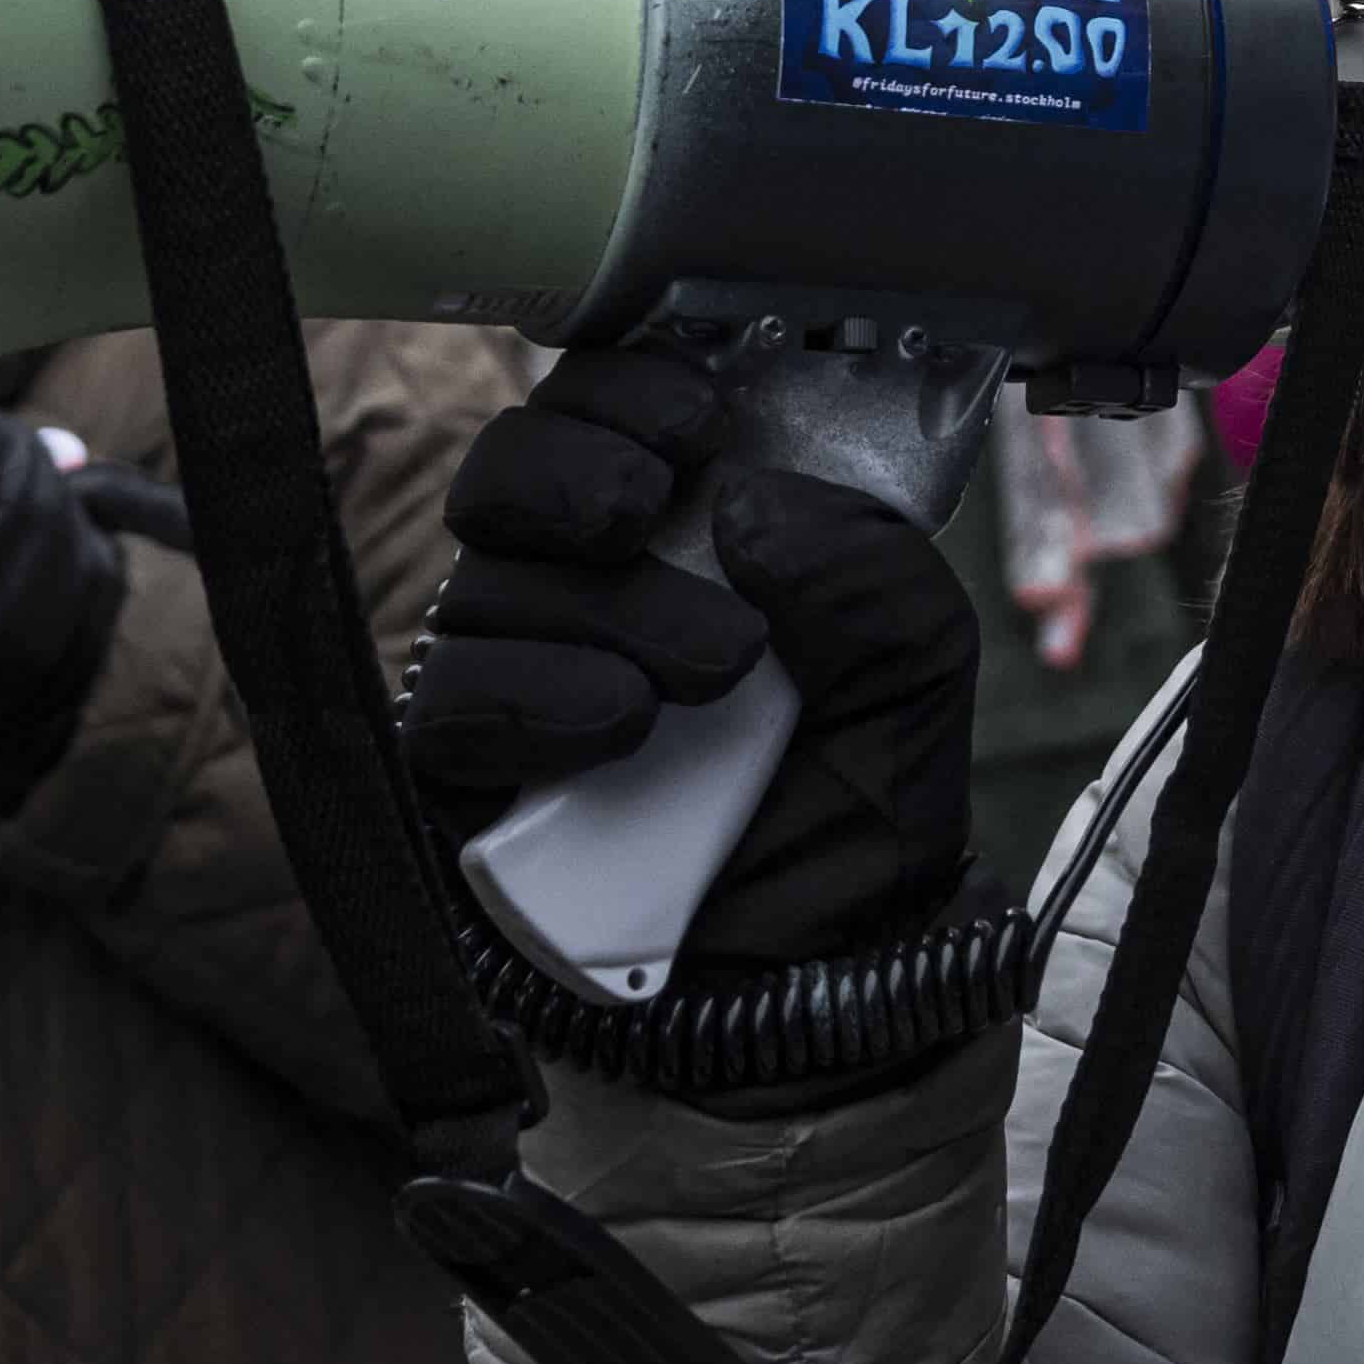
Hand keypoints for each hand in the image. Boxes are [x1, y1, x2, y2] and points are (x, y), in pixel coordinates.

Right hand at [402, 349, 979, 966]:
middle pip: (507, 471)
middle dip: (574, 470)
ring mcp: (514, 675)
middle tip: (648, 510)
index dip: (625, 386)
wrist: (811, 977)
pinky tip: (621, 723)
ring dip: (605, 608)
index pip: (605, 411)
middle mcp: (582, 589)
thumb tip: (757, 499)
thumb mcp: (913, 683)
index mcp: (685, 533)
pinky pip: (449, 702)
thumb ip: (874, 579)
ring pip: (485, 583)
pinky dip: (535, 694)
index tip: (696, 413)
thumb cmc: (849, 811)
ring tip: (710, 673)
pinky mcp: (465, 772)